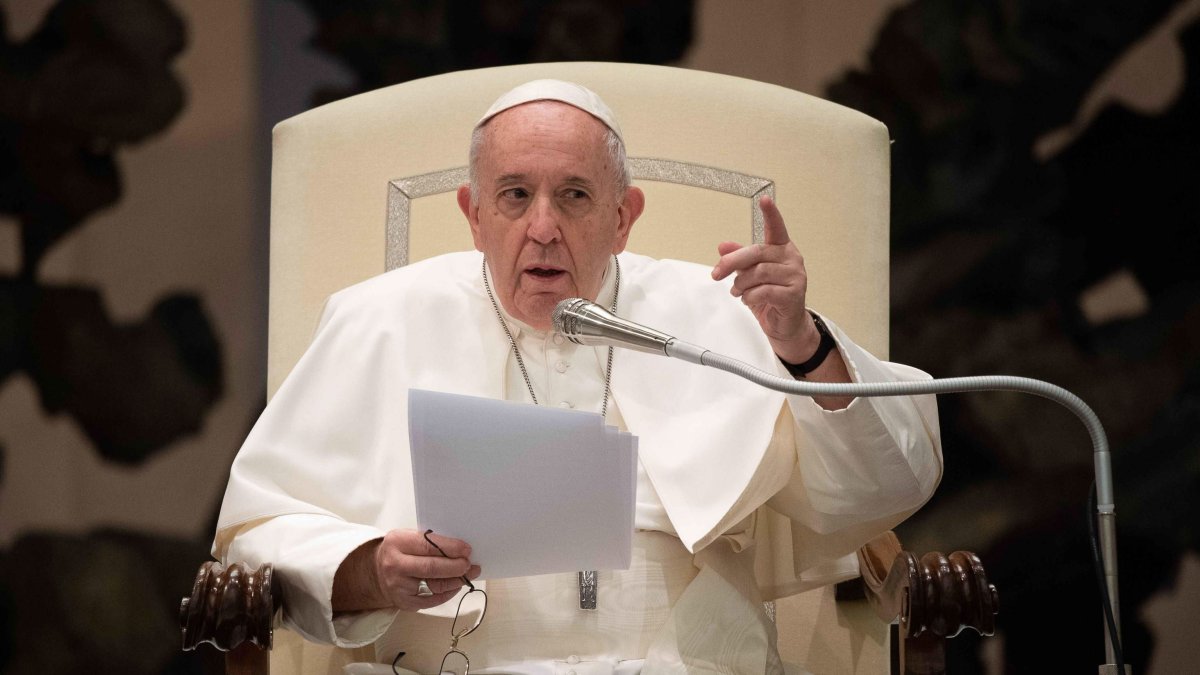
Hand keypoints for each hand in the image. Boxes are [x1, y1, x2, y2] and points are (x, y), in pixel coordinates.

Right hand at [333, 528, 480, 612]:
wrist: (376, 572)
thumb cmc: (399, 552)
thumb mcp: (408, 538)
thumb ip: (430, 542)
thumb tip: (461, 550)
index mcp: (397, 542)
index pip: (429, 546)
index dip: (451, 548)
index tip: (467, 550)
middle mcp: (395, 565)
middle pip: (432, 568)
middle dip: (456, 567)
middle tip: (470, 565)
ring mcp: (399, 587)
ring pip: (434, 586)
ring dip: (456, 581)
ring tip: (468, 575)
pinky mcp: (405, 603)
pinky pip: (432, 600)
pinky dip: (448, 593)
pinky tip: (455, 586)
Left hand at [711, 195, 818, 363]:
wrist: (784, 324)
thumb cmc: (769, 296)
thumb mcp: (749, 275)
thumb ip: (739, 258)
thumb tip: (723, 245)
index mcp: (781, 249)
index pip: (777, 228)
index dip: (771, 213)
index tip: (764, 199)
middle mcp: (792, 259)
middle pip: (757, 252)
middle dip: (732, 262)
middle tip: (717, 272)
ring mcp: (796, 276)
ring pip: (758, 273)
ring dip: (741, 284)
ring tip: (738, 291)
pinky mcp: (794, 294)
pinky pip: (763, 290)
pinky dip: (749, 296)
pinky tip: (749, 300)